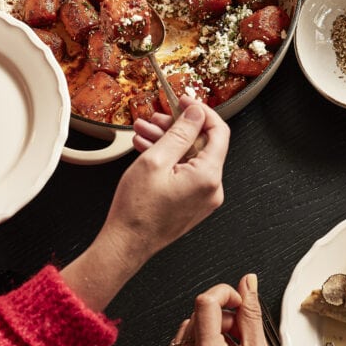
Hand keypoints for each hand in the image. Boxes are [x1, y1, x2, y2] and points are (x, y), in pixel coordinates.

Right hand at [106, 96, 229, 263]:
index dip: (201, 111)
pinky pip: (185, 171)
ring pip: (190, 156)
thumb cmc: (137, 210)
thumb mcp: (156, 160)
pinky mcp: (192, 203)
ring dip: (168, 141)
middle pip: (202, 143)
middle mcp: (212, 188)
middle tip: (156, 117)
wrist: (126, 244)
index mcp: (208, 176)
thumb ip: (180, 132)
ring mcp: (203, 198)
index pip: (218, 131)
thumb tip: (196, 113)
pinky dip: (169, 158)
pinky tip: (148, 148)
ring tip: (143, 131)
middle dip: (176, 126)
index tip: (184, 101)